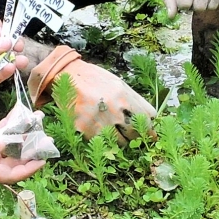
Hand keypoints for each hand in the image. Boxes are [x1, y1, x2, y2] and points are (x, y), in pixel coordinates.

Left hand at [0, 14, 20, 106]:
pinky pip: (2, 73)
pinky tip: (10, 68)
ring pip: (7, 58)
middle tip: (17, 46)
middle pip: (4, 41)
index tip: (2, 34)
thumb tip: (8, 42)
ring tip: (21, 60)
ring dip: (15, 58)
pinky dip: (8, 71)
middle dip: (13, 43)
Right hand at [0, 122, 45, 184]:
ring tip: (35, 120)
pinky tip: (16, 116)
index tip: (43, 159)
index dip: (28, 169)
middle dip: (30, 148)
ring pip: (8, 147)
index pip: (11, 175)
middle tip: (44, 135)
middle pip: (14, 160)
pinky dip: (8, 128)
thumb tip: (3, 145)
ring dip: (21, 135)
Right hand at [29, 47, 157, 138]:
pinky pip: (102, 143)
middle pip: (135, 133)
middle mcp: (114, 109)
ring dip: (121, 142)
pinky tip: (102, 137)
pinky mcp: (85, 129)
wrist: (65, 75)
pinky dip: (104, 142)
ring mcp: (100, 120)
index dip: (151, 128)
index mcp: (124, 96)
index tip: (152, 135)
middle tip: (137, 140)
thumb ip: (133, 99)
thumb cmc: (94, 79)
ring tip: (118, 138)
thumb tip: (150, 117)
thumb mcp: (117, 83)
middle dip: (137, 137)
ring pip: (120, 142)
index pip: (147, 118)